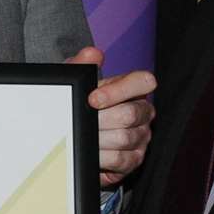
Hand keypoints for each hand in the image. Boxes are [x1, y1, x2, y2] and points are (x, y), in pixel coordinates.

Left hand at [70, 47, 155, 185]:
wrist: (70, 136)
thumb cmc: (78, 105)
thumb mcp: (75, 85)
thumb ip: (81, 66)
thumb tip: (92, 54)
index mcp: (132, 89)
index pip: (143, 81)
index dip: (120, 90)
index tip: (93, 99)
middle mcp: (142, 112)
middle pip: (131, 114)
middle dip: (101, 119)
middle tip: (81, 122)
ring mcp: (141, 136)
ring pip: (125, 138)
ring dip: (98, 139)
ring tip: (81, 137)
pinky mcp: (135, 158)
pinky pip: (122, 159)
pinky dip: (102, 157)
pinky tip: (90, 153)